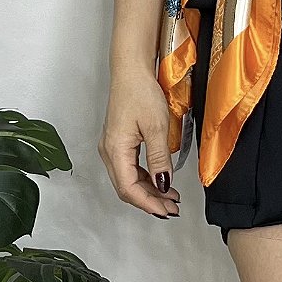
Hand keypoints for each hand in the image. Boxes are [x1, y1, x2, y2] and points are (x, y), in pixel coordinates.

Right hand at [100, 67, 181, 219]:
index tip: (166, 211)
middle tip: (171, 209)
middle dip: (149, 201)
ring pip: (127, 180)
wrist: (132, 70)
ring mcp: (112, 147)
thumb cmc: (140, 92)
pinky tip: (160, 180)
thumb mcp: (156, 127)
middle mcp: (109, 151)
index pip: (128, 188)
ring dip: (148, 191)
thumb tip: (163, 184)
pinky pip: (129, 168)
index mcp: (115, 150)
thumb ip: (159, 159)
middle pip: (126, 188)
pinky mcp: (118, 142)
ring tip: (170, 198)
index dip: (148, 203)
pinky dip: (145, 179)